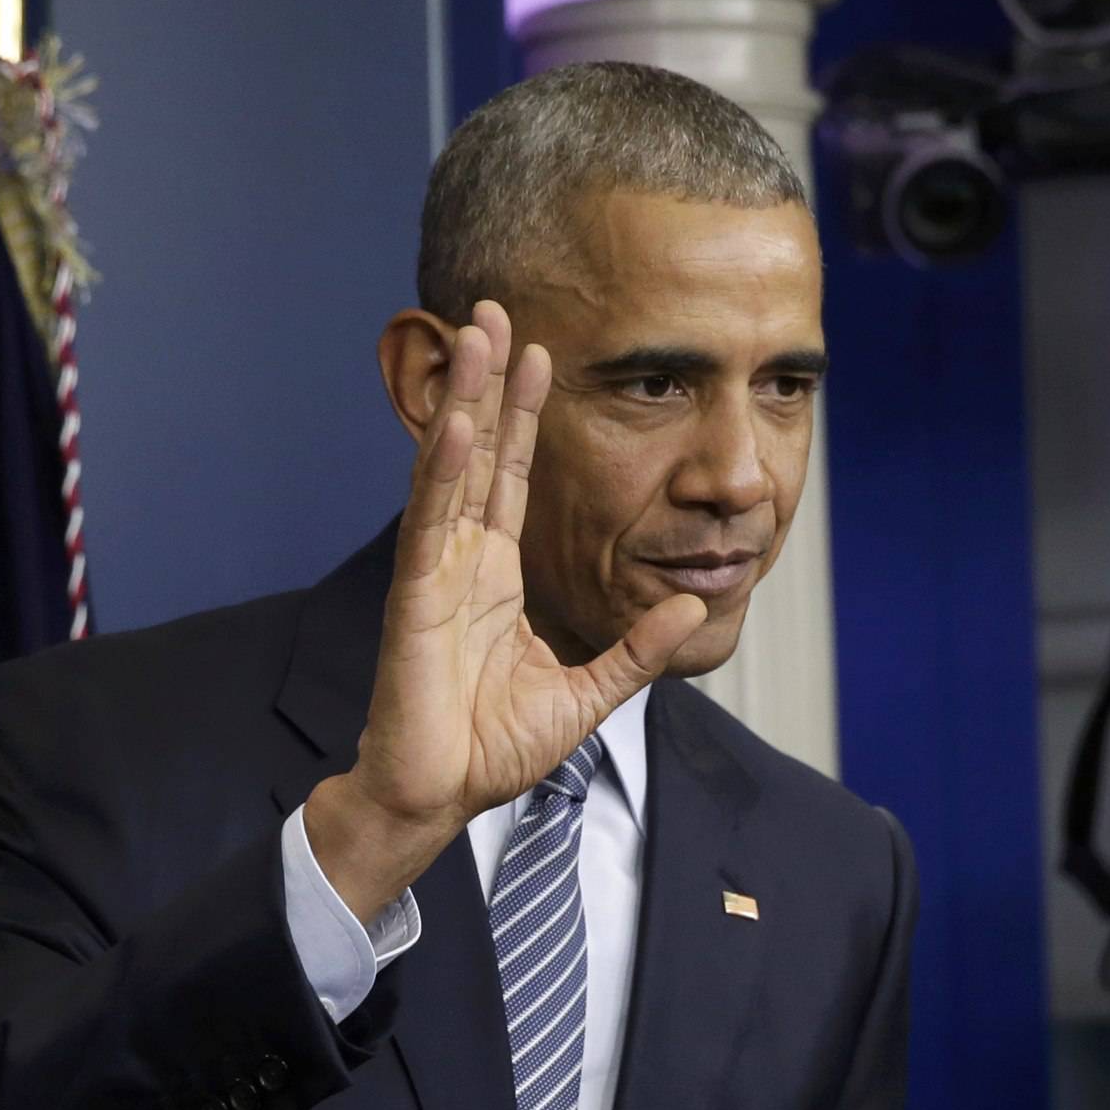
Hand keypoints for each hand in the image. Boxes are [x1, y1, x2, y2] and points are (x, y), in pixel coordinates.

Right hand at [304, 301, 706, 921]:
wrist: (442, 799)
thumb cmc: (493, 751)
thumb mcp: (588, 696)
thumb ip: (636, 650)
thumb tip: (693, 607)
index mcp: (496, 577)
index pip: (513, 479)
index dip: (525, 417)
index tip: (537, 354)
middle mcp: (462, 562)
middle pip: (480, 455)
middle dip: (490, 383)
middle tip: (495, 310)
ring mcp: (435, 574)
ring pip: (452, 470)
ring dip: (467, 401)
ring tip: (476, 336)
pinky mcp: (416, 598)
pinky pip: (431, 524)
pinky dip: (445, 472)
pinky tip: (461, 424)